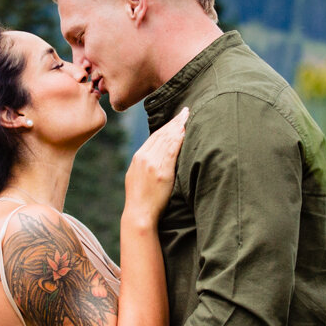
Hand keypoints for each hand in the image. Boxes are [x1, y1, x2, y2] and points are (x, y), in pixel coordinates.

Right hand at [124, 106, 188, 224]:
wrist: (139, 214)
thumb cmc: (141, 200)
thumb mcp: (137, 177)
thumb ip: (146, 165)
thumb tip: (157, 158)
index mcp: (138, 157)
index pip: (154, 136)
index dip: (166, 126)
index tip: (176, 119)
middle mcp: (144, 157)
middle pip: (161, 134)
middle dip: (174, 122)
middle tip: (185, 111)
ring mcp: (152, 164)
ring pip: (166, 140)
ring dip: (178, 127)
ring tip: (187, 117)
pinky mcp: (161, 172)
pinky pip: (171, 151)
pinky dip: (178, 139)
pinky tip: (184, 131)